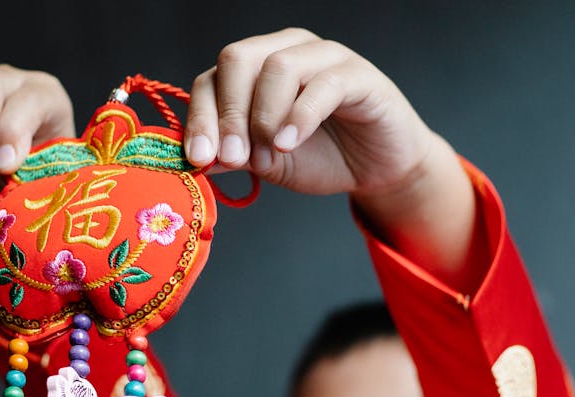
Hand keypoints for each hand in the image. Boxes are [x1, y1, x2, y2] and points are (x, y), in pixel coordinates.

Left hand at [184, 27, 436, 198]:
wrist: (379, 168)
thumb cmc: (323, 156)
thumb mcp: (268, 162)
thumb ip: (234, 155)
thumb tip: (195, 160)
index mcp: (255, 69)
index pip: (212, 79)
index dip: (202, 118)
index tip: (200, 159)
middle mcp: (286, 51)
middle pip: (238, 59)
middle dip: (229, 112)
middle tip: (232, 156)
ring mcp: (323, 57)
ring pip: (277, 67)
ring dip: (265, 116)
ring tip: (271, 153)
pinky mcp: (358, 74)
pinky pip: (323, 84)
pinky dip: (300, 115)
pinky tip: (290, 143)